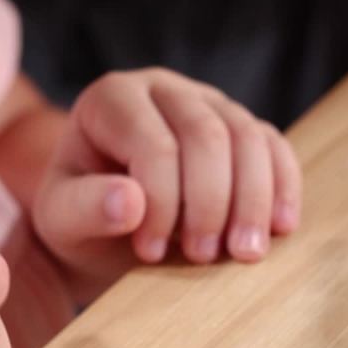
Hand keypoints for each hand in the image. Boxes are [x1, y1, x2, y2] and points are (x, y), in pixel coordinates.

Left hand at [32, 68, 301, 288]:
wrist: (111, 228)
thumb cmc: (84, 219)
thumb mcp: (63, 222)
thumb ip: (86, 209)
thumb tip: (129, 203)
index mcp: (112, 99)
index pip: (154, 144)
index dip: (160, 202)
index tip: (148, 253)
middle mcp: (165, 90)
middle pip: (208, 136)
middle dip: (212, 203)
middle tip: (203, 257)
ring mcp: (210, 104)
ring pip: (249, 138)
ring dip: (253, 201)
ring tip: (244, 254)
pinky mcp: (244, 129)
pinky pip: (275, 148)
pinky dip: (284, 188)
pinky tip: (281, 228)